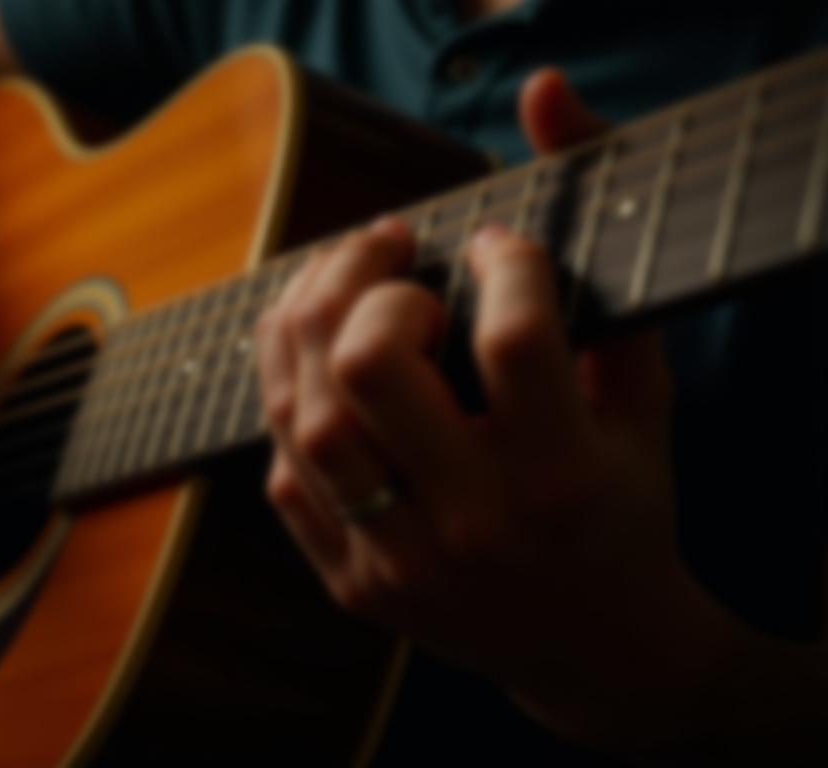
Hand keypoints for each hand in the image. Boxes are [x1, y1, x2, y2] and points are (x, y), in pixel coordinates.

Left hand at [255, 70, 685, 704]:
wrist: (594, 647)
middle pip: (371, 367)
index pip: (514, 339)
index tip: (492, 247)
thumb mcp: (645, 404)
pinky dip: (288, 398)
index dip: (502, 260)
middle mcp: (474, 530)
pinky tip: (315, 359)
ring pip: (305, 418)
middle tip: (393, 259)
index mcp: (564, 482)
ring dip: (305, 324)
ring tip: (338, 283)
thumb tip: (544, 109)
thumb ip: (603, 279)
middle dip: (373, 285)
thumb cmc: (623, 509)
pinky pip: (282, 473)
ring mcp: (400, 565)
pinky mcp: (350, 586)